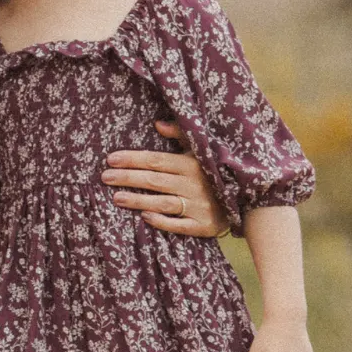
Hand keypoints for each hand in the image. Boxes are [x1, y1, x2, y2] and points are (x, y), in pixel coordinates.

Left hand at [101, 122, 227, 235]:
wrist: (245, 201)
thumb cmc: (214, 173)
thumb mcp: (202, 151)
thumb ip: (181, 135)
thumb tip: (158, 124)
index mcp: (192, 164)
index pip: (156, 160)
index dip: (133, 159)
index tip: (111, 159)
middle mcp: (194, 184)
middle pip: (155, 180)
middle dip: (128, 178)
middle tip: (105, 177)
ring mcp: (199, 206)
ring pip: (163, 203)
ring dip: (138, 201)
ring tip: (116, 198)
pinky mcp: (203, 226)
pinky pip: (179, 225)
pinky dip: (162, 221)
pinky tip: (144, 217)